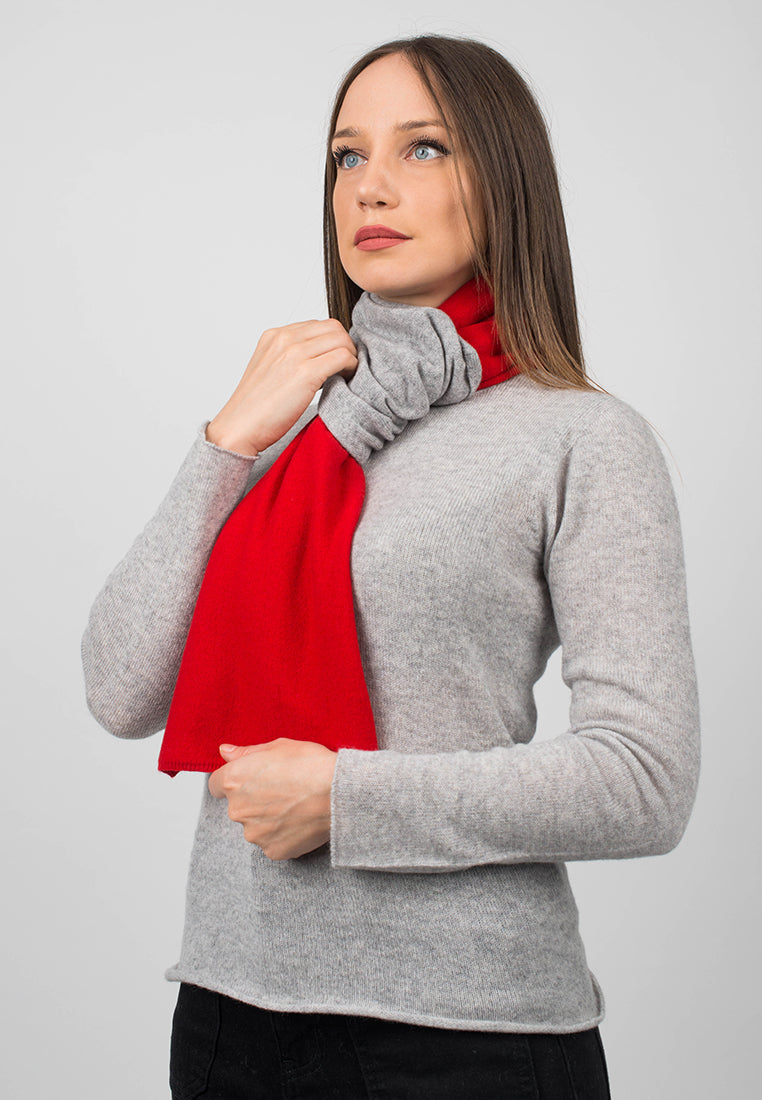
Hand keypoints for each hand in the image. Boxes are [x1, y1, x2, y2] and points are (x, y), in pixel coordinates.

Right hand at [206, 319, 357, 455]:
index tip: (335, 360)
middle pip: (333, 327)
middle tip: (346, 367)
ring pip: (341, 339)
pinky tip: (345, 381)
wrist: (240, 428)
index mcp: (274, 336)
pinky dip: (351, 367)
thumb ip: (290, 358)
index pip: (317, 324)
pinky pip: (342, 356)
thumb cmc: (255, 408)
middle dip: (345, 345)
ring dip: (350, 356)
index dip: (332, 342)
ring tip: (345, 375)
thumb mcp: (269, 370)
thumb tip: (320, 359)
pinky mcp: (305, 372)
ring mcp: (294, 353)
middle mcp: (283, 338)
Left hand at [208, 738, 337, 859]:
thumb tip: (224, 752)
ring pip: (255, 826)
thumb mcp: (277, 746)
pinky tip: (299, 821)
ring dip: (268, 819)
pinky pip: (272, 842)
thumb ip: (246, 752)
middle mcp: (237, 810)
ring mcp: (254, 834)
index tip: (251, 780)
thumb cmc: (310, 765)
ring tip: (295, 806)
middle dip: (254, 800)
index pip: (216, 785)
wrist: (338, 793)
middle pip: (238, 806)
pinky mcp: (272, 851)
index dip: (235, 781)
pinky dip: (283, 834)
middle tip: (282, 790)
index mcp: (233, 780)